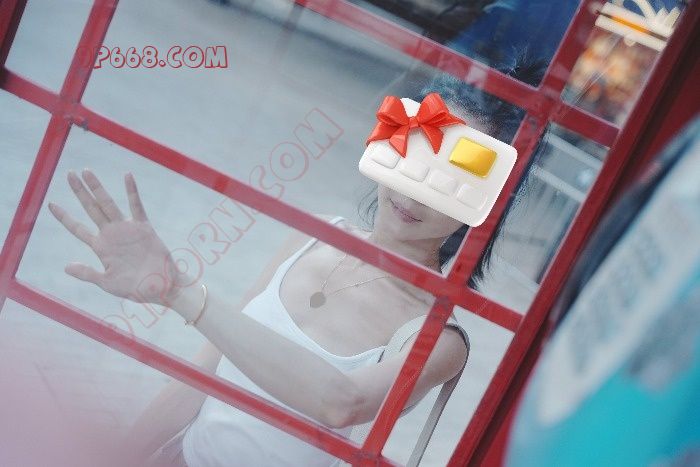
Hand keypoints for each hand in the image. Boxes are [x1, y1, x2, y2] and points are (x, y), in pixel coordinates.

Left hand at [49, 169, 187, 305]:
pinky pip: (136, 206)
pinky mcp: (143, 227)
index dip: (64, 217)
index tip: (50, 204)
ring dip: (98, 188)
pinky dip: (132, 191)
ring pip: (108, 204)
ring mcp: (127, 229)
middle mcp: (111, 234)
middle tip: (69, 174)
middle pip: (91, 209)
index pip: (78, 228)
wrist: (160, 287)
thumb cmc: (135, 288)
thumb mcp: (107, 282)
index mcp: (101, 247)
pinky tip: (127, 176)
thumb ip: (88, 273)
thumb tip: (66, 267)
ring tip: (86, 171)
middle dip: (80, 192)